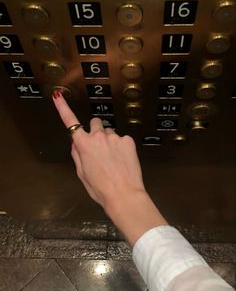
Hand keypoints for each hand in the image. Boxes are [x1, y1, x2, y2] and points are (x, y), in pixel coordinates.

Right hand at [52, 91, 144, 211]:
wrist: (124, 195)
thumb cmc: (99, 188)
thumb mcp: (82, 173)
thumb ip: (77, 154)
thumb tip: (75, 141)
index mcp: (84, 145)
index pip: (70, 122)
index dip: (63, 108)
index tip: (57, 95)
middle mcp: (98, 136)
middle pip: (95, 123)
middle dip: (95, 131)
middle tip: (99, 148)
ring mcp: (115, 136)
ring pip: (109, 133)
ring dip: (109, 141)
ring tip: (113, 159)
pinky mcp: (128, 140)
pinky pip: (122, 139)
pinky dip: (121, 147)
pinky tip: (123, 160)